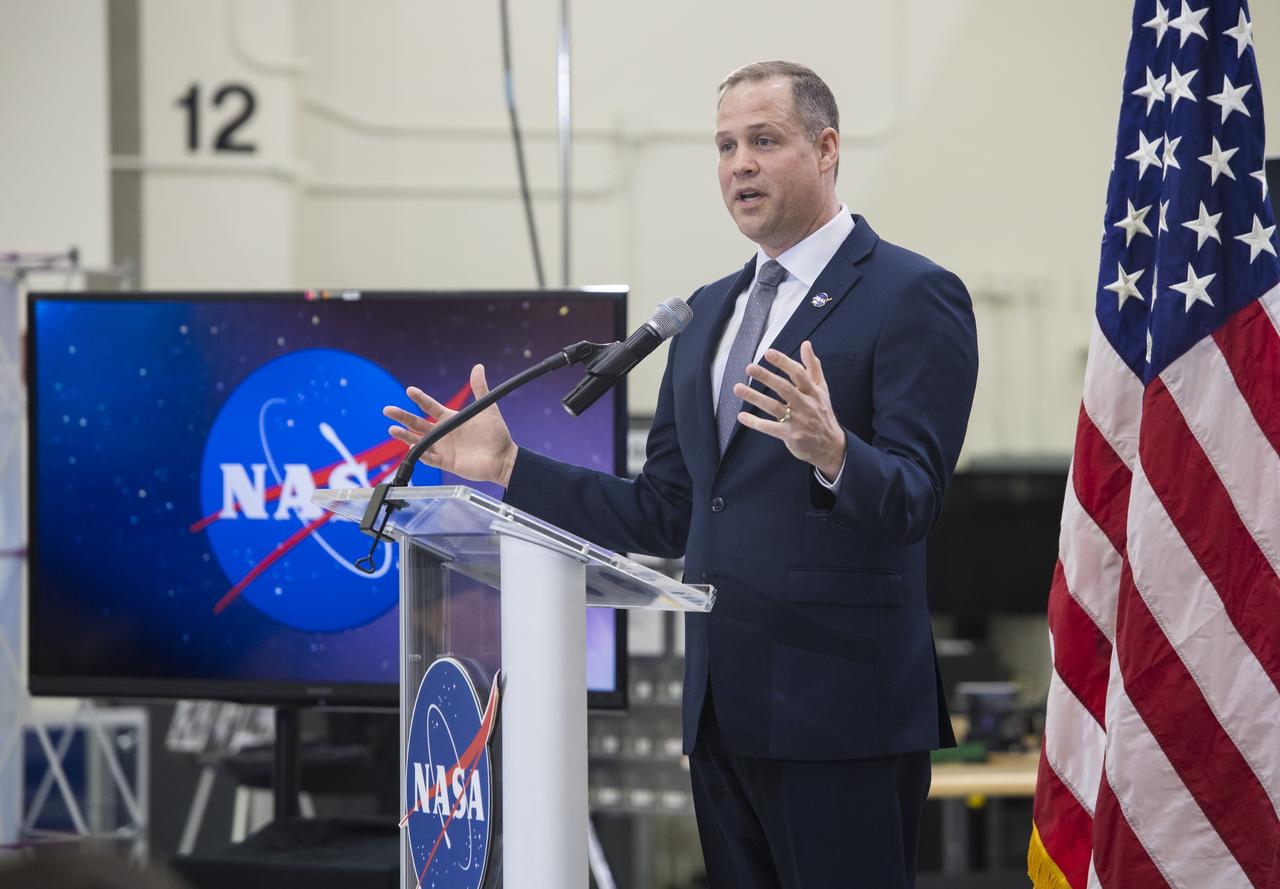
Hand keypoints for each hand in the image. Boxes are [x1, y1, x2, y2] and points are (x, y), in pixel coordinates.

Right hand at [383, 364, 518, 486]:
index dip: (420, 399)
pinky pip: (430, 459)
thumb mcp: (487, 408)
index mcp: (450, 418)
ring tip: (392, 429)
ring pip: (419, 441)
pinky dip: (421, 454)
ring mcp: (443, 448)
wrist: (504, 458)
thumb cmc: (496, 433)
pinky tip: (412, 448)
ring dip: (406, 436)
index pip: (430, 407)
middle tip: (387, 410)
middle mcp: (443, 432)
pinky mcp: (447, 462)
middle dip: (403, 417)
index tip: (410, 390)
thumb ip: (480, 388)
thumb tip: (478, 367)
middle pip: (418, 423)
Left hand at [734, 341, 846, 478]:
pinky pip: (770, 428)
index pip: (798, 374)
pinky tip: (741, 416)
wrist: (831, 446)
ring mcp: (798, 421)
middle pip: (784, 389)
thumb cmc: (823, 414)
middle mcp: (806, 405)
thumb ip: (813, 367)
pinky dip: (755, 422)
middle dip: (766, 377)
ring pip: (774, 407)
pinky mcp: (790, 436)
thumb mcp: (822, 389)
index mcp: (813, 392)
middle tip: (749, 367)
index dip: (783, 362)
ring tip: (738, 387)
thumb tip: (806, 344)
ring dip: (754, 397)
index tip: (768, 352)